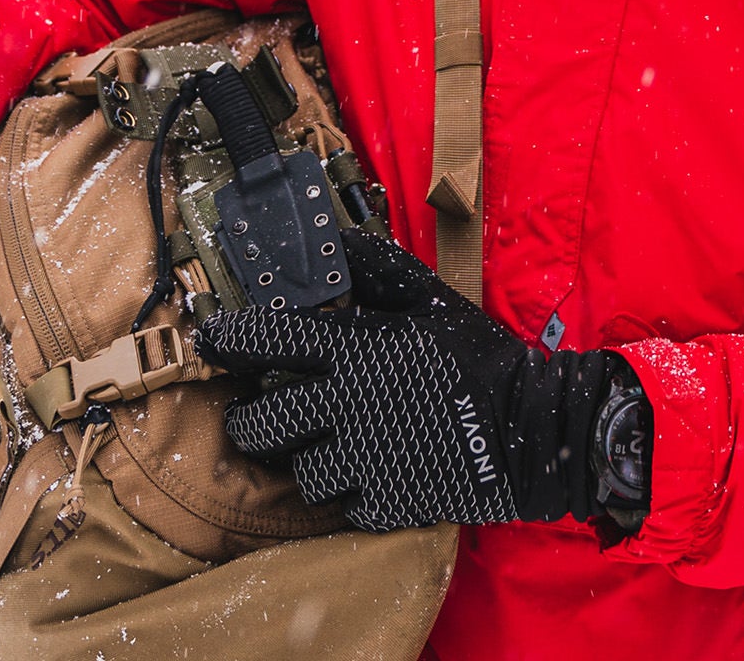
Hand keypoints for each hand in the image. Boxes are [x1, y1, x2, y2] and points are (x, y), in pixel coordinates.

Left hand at [196, 228, 649, 532]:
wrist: (534, 427)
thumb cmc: (477, 355)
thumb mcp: (427, 298)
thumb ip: (375, 269)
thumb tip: (335, 238)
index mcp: (355, 349)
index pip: (269, 342)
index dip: (227, 340)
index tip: (208, 339)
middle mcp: (350, 405)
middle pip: (261, 425)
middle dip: (247, 421)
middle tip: (253, 413)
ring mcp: (367, 460)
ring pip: (295, 473)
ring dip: (299, 460)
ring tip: (316, 444)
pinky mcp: (388, 504)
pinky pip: (337, 507)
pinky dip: (341, 492)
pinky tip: (359, 472)